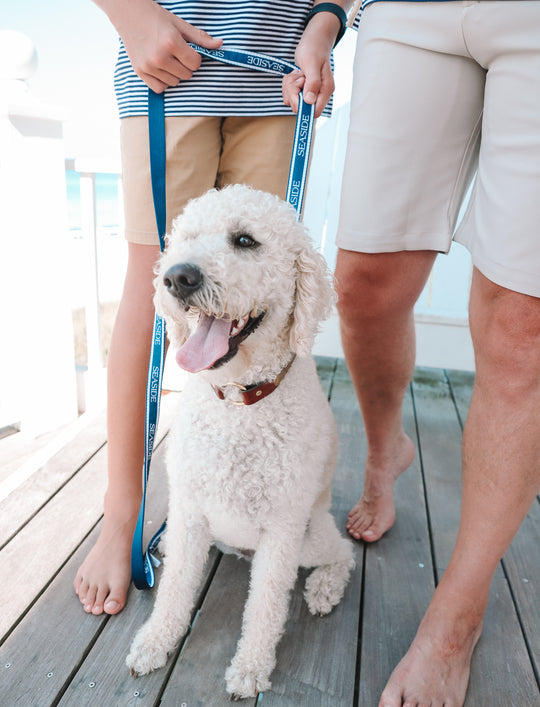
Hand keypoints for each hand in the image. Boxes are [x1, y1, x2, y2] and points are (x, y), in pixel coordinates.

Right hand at [98, 0, 222, 91]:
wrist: (128, 13)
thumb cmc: (155, 17)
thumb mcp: (179, 24)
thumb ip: (200, 37)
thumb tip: (220, 44)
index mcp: (171, 42)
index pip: (195, 64)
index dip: (194, 57)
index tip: (187, 50)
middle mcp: (159, 56)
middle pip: (186, 75)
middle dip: (185, 66)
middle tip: (176, 53)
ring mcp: (148, 66)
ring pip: (174, 83)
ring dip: (174, 74)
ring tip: (167, 59)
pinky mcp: (140, 72)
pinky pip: (159, 88)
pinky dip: (163, 81)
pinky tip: (160, 69)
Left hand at [282, 12, 337, 117]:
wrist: (313, 39)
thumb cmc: (314, 48)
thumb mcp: (312, 64)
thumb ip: (312, 83)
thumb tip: (310, 101)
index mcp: (325, 90)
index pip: (314, 112)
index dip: (302, 104)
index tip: (298, 89)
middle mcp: (319, 94)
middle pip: (300, 107)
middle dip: (293, 91)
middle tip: (298, 76)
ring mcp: (310, 92)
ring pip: (292, 100)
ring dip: (289, 86)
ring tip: (297, 73)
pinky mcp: (302, 90)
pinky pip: (289, 94)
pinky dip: (288, 84)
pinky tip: (295, 74)